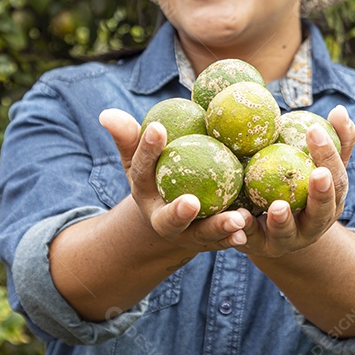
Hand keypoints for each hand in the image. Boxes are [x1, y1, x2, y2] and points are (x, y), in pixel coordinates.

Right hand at [99, 108, 247, 252]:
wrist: (173, 215)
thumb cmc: (157, 175)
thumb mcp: (140, 158)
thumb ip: (129, 136)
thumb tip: (107, 113)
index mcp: (144, 192)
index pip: (143, 168)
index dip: (148, 149)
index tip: (158, 128)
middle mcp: (162, 219)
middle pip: (169, 218)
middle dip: (178, 213)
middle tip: (191, 202)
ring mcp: (187, 234)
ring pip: (202, 233)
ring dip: (218, 227)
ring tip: (237, 219)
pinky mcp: (210, 241)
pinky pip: (224, 240)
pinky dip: (235, 236)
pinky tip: (248, 228)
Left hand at [237, 104, 354, 257]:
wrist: (275, 231)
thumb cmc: (300, 187)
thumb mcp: (318, 166)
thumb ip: (334, 142)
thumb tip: (340, 110)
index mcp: (330, 202)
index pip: (336, 179)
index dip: (330, 157)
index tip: (315, 130)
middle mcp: (313, 225)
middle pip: (321, 213)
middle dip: (321, 195)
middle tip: (317, 174)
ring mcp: (287, 239)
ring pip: (287, 234)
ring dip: (283, 221)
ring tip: (278, 206)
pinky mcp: (259, 247)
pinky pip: (251, 239)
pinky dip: (245, 229)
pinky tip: (239, 215)